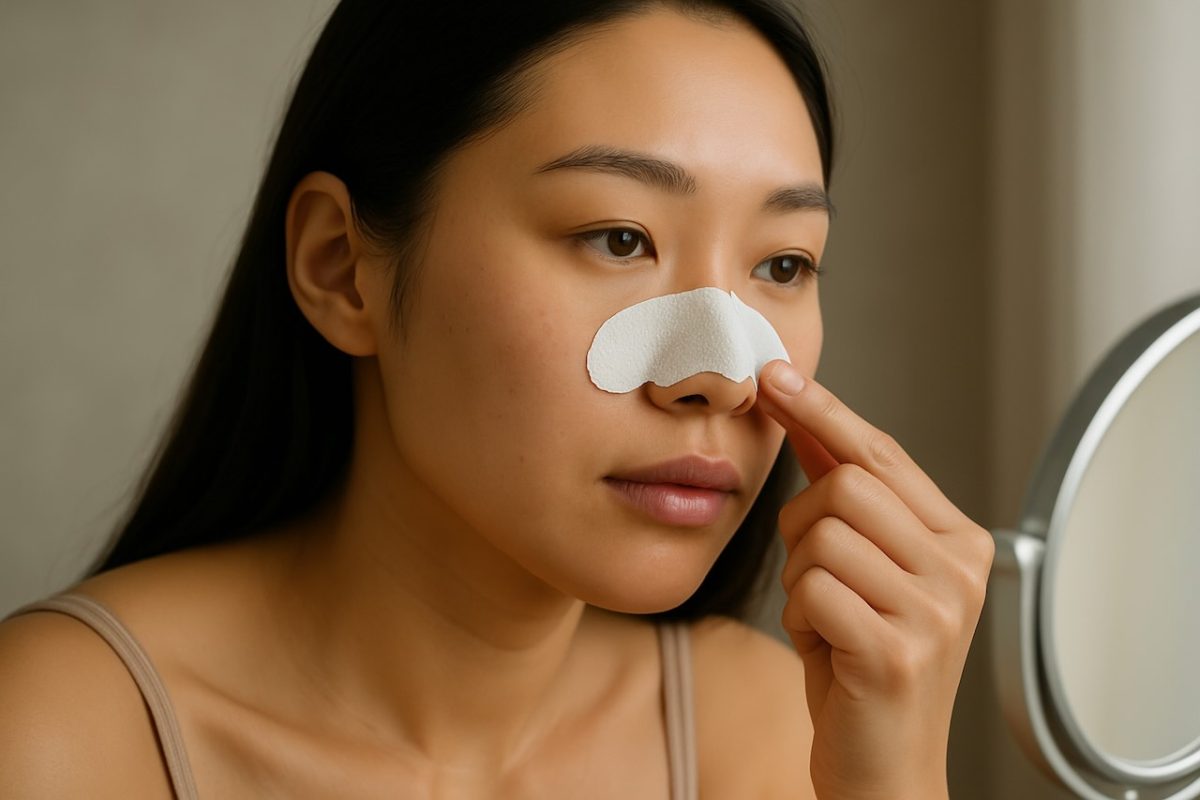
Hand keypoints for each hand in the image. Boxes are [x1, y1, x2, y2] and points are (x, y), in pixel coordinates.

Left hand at [755, 360, 993, 799]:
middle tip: (816, 575)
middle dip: (803, 523)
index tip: (777, 377)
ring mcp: (936, 611)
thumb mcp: (859, 570)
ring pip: (823, 534)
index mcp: (958, 541)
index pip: (881, 453)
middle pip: (847, 484)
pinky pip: (812, 590)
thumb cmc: (861, 664)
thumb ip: (842, 498)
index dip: (824, 411)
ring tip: (827, 618)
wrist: (882, 767)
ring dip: (801, 576)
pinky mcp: (898, 651)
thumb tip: (800, 414)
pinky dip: (800, 617)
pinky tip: (827, 649)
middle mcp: (959, 569)